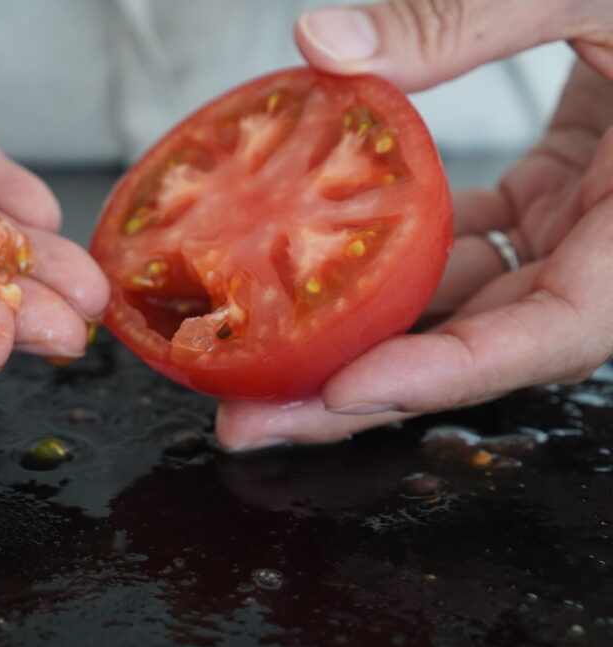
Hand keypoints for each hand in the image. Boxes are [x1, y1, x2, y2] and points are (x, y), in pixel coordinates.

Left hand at [218, 0, 612, 448]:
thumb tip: (324, 44)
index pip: (556, 333)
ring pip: (463, 306)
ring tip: (258, 351)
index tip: (343, 389)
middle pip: (483, 346)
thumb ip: (464, 18)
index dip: (449, 373)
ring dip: (363, 330)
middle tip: (253, 419)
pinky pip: (464, 247)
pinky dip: (393, 256)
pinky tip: (316, 256)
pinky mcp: (552, 201)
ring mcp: (581, 228)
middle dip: (363, 387)